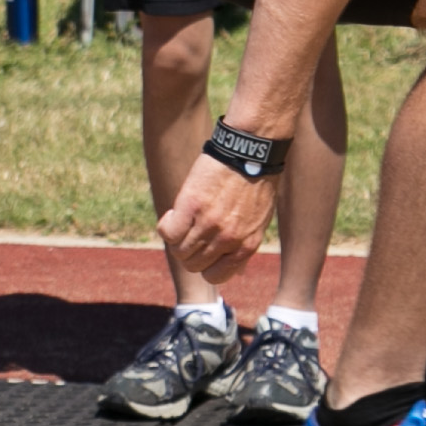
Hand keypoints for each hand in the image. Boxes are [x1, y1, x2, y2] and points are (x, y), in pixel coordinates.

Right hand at [159, 156, 275, 278]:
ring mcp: (209, 224)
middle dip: (188, 251)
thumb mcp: (259, 220)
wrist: (252, 149)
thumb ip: (245, 243)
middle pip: (193, 265)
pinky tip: (174, 212)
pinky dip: (167, 225)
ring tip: (182, 218)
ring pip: (178, 250)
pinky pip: (168, 232)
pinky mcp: (191, 206)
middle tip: (190, 230)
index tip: (203, 248)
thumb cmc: (255, 182)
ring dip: (176, 238)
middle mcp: (228, 239)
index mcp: (247, 245)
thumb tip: (238, 270)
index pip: (215, 276)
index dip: (205, 265)